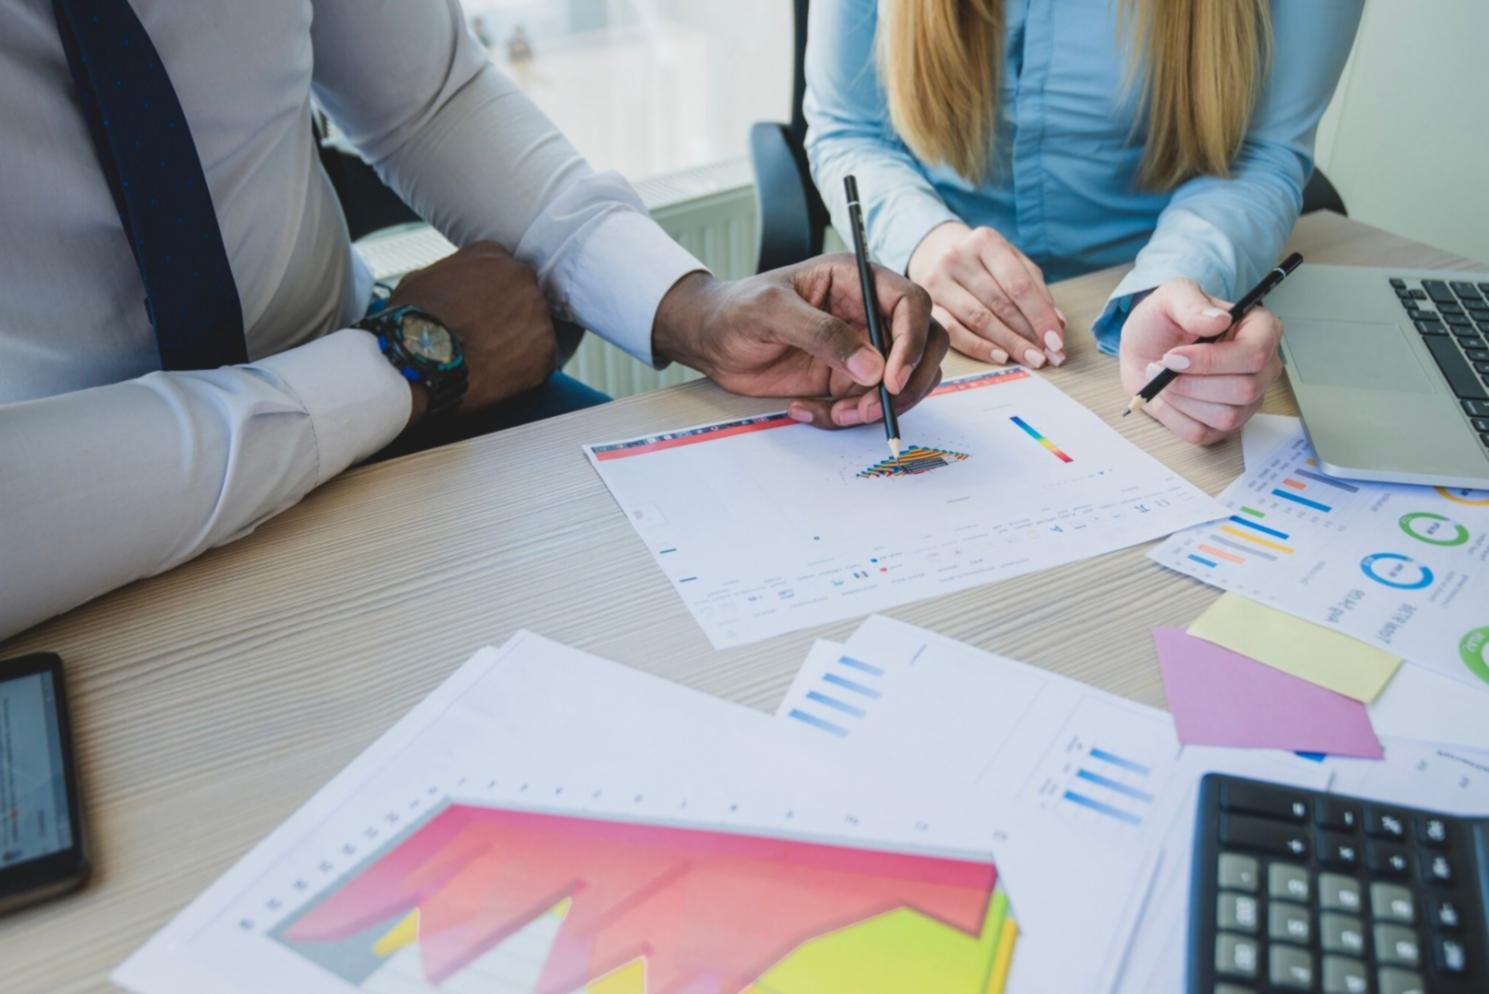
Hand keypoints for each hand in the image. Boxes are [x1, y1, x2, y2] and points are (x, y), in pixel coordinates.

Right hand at [389, 241, 556, 426]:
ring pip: (534, 328)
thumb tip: (451, 286)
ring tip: (489, 360)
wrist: (421, 358)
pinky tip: (499, 375)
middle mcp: (522, 277)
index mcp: (493, 255)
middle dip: (508, 317)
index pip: (501, 272)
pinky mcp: (546, 350)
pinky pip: (541, 360)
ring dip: (518, 343)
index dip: (489, 296)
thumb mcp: (420, 279)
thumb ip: (448, 274)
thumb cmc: (412, 319)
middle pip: (523, 298)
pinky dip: (525, 370)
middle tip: (485, 338)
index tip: (478, 313)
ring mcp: (538, 314)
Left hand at [651, 256, 947, 428]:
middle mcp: (868, 313)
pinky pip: (867, 405)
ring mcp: (862, 349)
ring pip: (902, 382)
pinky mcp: (847, 380)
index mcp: (857, 280)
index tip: (892, 378)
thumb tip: (872, 367)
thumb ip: (822, 334)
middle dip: (908, 382)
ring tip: (834, 414)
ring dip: (877, 407)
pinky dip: (846, 418)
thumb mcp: (771, 311)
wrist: (710, 339)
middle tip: (876, 407)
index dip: (912, 340)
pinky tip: (807, 410)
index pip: (911, 303)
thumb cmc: (736, 310)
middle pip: (924, 344)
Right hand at [907, 221, 1065, 367]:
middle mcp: (957, 257)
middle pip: (1000, 303)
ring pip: (979, 319)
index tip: (1056, 341)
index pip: (1019, 284)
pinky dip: (979, 347)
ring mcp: (937, 281)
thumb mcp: (1012, 263)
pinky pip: (954, 332)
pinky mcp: (927, 304)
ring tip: (1029, 359)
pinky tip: (1000, 356)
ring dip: (1009, 343)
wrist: (937, 254)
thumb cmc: (983, 263)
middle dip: (1028, 334)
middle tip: (1047, 356)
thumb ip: (1035, 289)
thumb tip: (1057, 325)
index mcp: (985, 241)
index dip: (1040, 315)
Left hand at [1119, 278, 1283, 444]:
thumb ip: (1191, 302)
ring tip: (1161, 379)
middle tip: (1158, 366)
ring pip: (1227, 417)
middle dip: (1192, 383)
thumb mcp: (1170, 297)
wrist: (1143, 349)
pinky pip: (1204, 434)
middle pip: (1245, 389)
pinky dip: (1175, 418)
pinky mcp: (1225, 425)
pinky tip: (1167, 398)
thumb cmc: (1163, 321)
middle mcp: (1263, 367)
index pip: (1255, 354)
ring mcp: (1248, 400)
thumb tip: (1219, 320)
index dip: (1212, 361)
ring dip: (1183, 400)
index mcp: (1261, 329)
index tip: (1173, 356)